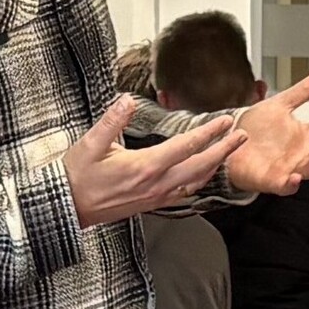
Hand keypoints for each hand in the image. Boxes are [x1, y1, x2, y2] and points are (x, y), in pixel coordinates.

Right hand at [63, 97, 241, 229]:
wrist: (68, 208)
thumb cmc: (78, 177)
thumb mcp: (90, 144)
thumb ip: (111, 121)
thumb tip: (127, 100)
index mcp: (144, 167)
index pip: (185, 146)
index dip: (208, 133)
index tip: (225, 121)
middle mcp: (156, 184)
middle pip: (200, 166)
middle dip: (223, 150)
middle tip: (240, 136)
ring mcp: (156, 196)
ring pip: (195, 182)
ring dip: (215, 166)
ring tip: (228, 153)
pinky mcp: (152, 203)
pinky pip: (184, 192)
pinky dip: (200, 180)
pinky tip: (203, 173)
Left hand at [227, 76, 308, 195]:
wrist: (229, 143)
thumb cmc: (255, 129)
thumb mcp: (280, 104)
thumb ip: (302, 92)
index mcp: (306, 136)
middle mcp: (301, 154)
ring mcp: (289, 168)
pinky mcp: (272, 181)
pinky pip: (286, 186)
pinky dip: (292, 184)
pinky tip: (296, 177)